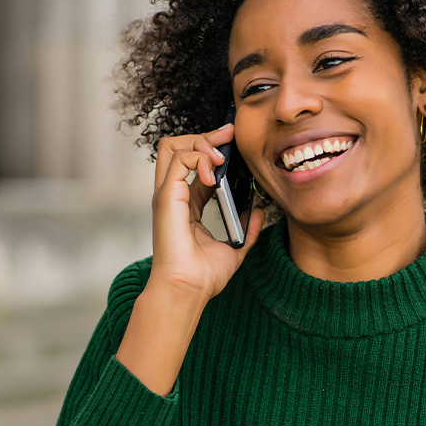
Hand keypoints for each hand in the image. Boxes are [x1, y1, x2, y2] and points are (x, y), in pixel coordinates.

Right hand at [148, 123, 265, 301]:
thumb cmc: (203, 275)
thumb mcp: (234, 248)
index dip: (213, 147)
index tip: (233, 140)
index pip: (194, 162)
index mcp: (187, 203)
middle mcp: (174, 194)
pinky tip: (214, 174)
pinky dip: (198, 158)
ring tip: (221, 157)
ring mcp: (167, 194)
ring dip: (201, 143)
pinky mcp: (166, 197)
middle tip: (229, 135)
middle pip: (177, 146)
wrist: (189, 290)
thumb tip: (260, 212)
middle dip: (204, 135)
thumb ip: (248, 230)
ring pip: (172, 146)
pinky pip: (178, 160)